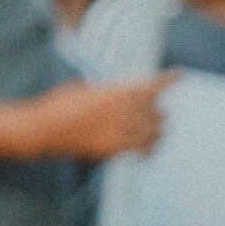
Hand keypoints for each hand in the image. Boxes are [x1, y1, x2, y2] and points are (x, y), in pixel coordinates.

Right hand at [33, 74, 171, 161]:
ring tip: (158, 130)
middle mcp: (125, 110)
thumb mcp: (84, 87)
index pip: (154, 85)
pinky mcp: (115, 149)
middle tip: (159, 112)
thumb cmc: (58, 104)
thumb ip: (107, 91)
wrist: (43, 129)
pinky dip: (149, 149)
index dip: (171, 80)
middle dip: (157, 111)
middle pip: (157, 110)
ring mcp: (121, 130)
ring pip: (154, 131)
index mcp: (118, 90)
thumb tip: (116, 94)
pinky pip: (142, 150)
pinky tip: (149, 149)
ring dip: (157, 129)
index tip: (180, 75)